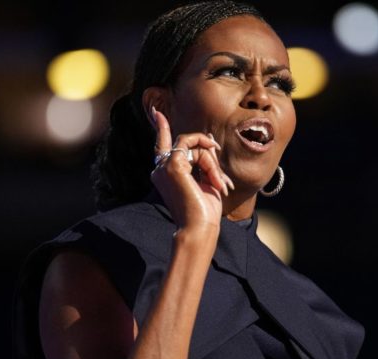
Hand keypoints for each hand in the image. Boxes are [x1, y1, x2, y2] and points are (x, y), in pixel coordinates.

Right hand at [149, 107, 234, 232]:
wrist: (199, 227)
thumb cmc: (204, 210)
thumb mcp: (206, 180)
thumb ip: (205, 159)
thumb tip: (208, 139)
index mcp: (164, 173)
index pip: (162, 144)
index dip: (160, 127)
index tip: (156, 112)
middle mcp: (160, 169)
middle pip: (186, 144)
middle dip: (208, 156)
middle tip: (221, 181)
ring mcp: (164, 166)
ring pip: (191, 144)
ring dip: (211, 162)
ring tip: (218, 184)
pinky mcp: (173, 165)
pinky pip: (194, 148)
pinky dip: (209, 161)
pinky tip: (215, 179)